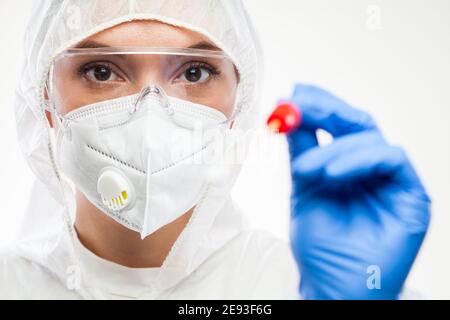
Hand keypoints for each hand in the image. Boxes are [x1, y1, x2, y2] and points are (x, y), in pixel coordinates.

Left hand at [287, 84, 430, 298]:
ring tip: (306, 169)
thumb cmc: (320, 245)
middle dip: (327, 111)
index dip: (319, 105)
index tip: (293, 93)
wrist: (332, 286)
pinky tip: (332, 173)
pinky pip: (392, 159)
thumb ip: (301, 150)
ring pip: (372, 139)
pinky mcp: (411, 196)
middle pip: (358, 123)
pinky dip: (360, 159)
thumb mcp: (304, 188)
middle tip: (300, 103)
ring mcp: (392, 181)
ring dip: (335, 147)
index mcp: (347, 167)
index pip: (339, 125)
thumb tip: (289, 110)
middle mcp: (371, 170)